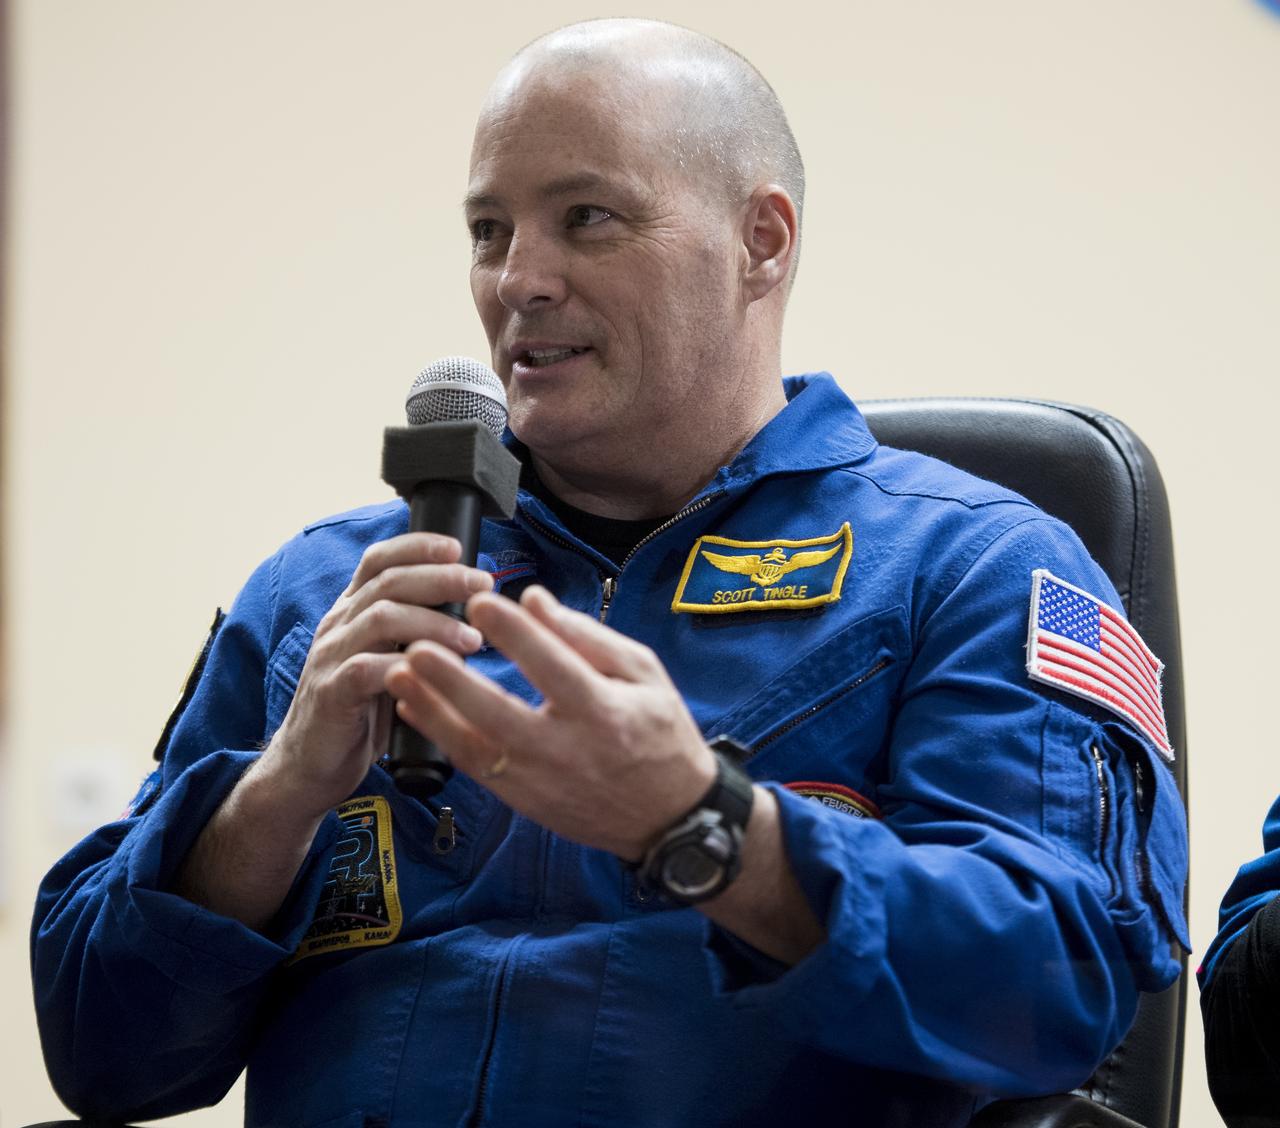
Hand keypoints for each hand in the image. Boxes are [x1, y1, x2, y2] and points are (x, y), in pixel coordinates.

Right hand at [261, 533, 492, 817]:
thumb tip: (472, 609)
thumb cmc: (361, 713)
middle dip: (441, 578)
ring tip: (473, 638)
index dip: (417, 547)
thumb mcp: (389, 661)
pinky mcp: (330, 693)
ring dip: (434, 622)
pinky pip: (366, 668)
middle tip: (483, 586)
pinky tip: (437, 673)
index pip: (379, 560)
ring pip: (381, 618)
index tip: (458, 548)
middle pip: (388, 581)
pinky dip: (404, 667)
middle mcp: (338, 626)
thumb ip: (414, 634)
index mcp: (352, 612)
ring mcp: (330, 657)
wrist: (309, 765)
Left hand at [385, 585, 715, 860]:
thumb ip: (587, 636)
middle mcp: (567, 749)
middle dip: (454, 680)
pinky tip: (414, 707)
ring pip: (475, 746)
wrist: (669, 817)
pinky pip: (473, 767)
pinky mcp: (524, 799)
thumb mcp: (643, 673)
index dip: (516, 634)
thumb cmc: (660, 733)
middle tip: (417, 645)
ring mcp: (541, 780)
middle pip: (500, 714)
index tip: (482, 602)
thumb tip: (535, 599)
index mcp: (603, 711)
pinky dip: (440, 736)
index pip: (553, 667)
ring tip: (398, 673)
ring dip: (432, 709)